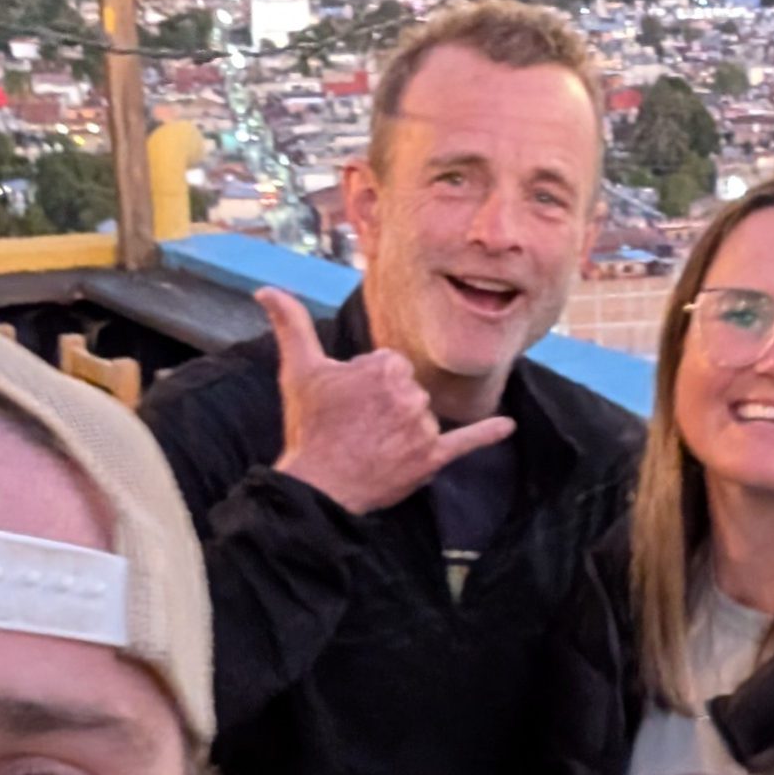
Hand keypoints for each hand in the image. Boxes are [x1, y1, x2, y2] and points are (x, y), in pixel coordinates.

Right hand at [258, 287, 512, 515]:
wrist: (318, 485)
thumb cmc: (309, 427)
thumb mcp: (299, 370)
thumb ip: (290, 323)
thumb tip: (265, 289)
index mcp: (386, 367)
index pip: (391, 367)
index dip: (368, 385)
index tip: (349, 404)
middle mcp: (410, 394)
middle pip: (408, 391)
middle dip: (386, 408)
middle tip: (356, 428)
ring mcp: (423, 428)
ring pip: (423, 418)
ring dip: (404, 431)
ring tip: (373, 447)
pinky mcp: (432, 458)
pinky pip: (466, 442)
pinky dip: (487, 434)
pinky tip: (508, 426)